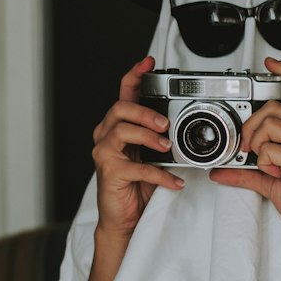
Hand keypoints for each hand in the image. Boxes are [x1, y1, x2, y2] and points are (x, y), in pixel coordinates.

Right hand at [92, 55, 183, 240]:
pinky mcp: (110, 173)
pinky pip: (137, 167)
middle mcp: (106, 136)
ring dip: (149, 137)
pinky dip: (159, 173)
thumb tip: (176, 121)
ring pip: (122, 131)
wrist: (124, 219)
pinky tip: (174, 180)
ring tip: (167, 147)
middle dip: (144, 111)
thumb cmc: (136, 186)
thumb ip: (157, 135)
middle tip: (165, 123)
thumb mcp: (150, 154)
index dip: (134, 75)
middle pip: (119, 108)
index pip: (123, 94)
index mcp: (116, 127)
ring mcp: (104, 154)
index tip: (148, 62)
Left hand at [209, 57, 280, 265]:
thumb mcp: (276, 184)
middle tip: (248, 147)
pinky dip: (264, 162)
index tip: (269, 63)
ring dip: (257, 144)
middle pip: (274, 106)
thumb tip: (222, 173)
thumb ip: (249, 174)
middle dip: (252, 124)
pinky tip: (276, 175)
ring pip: (270, 124)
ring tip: (265, 164)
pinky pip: (271, 149)